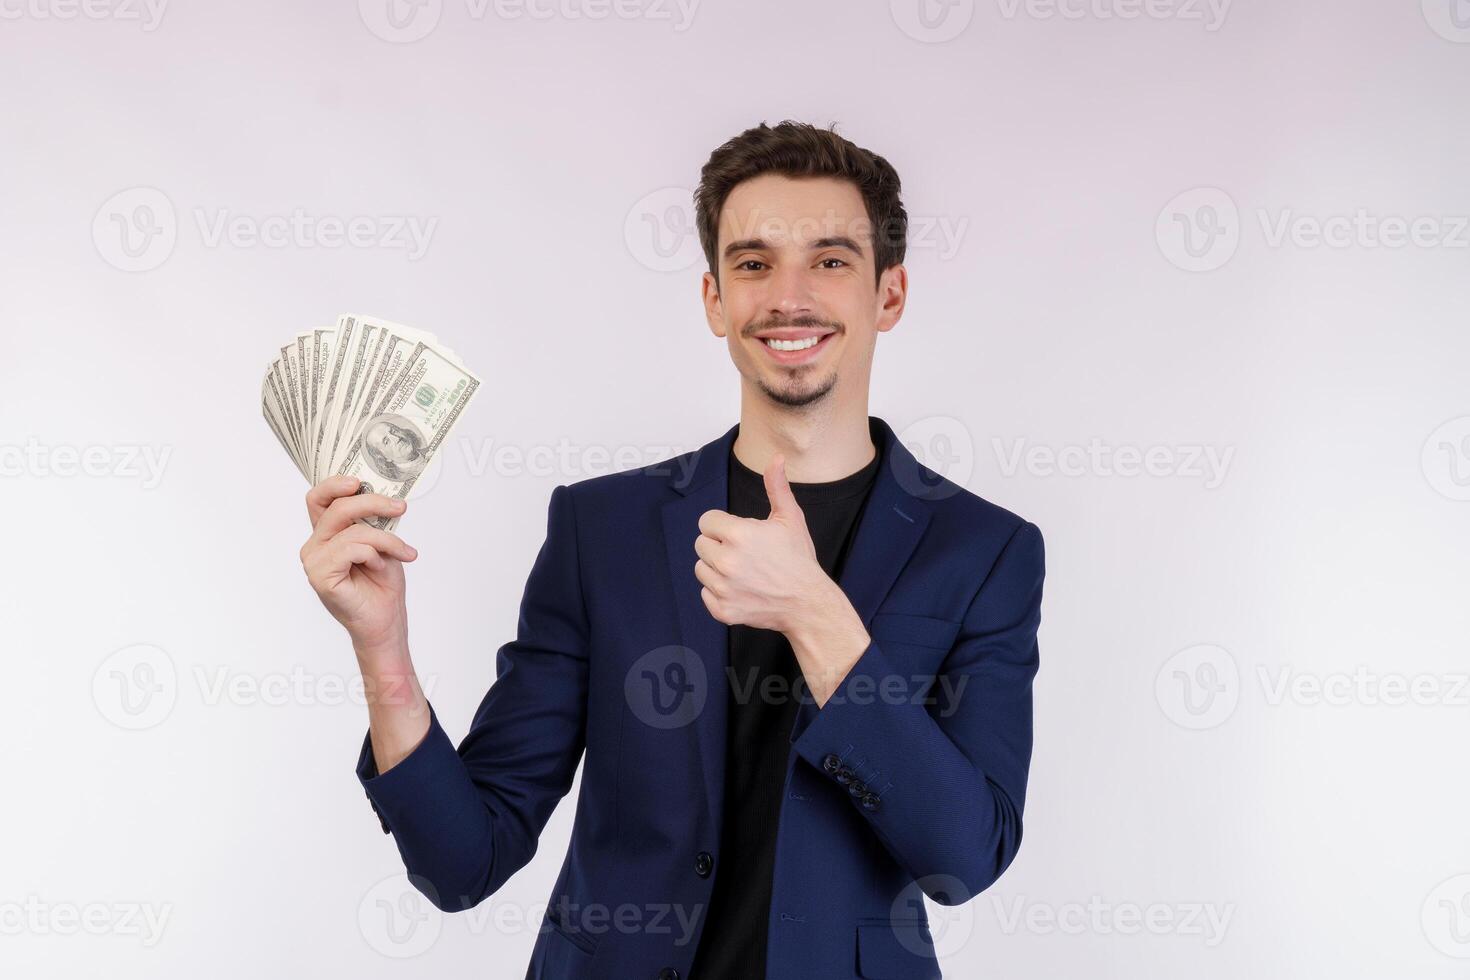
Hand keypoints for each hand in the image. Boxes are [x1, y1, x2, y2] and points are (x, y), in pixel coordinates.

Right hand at [299, 474, 417, 654]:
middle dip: (372, 502)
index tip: (360, 481)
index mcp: (325, 534)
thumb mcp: (381, 542)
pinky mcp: (321, 576)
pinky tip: (380, 567)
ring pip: (352, 530)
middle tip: (400, 507)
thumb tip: (382, 495)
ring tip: (403, 553)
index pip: (318, 499)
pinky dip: (375, 554)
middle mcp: (315, 545)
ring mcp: (314, 561)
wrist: (385, 621)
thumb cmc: (381, 584)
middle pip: (337, 508)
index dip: (334, 484)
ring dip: (386, 540)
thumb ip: (372, 521)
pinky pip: (352, 549)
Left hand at [695, 453, 872, 705]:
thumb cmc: (799, 559)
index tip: (740, 533)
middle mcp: (726, 561)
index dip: (722, 525)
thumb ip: (776, 486)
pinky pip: (705, 593)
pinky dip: (719, 592)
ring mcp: (723, 588)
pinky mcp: (723, 610)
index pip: (706, 521)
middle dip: (718, 545)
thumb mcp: (790, 518)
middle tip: (744, 553)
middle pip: (700, 544)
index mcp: (738, 534)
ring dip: (716, 568)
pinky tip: (741, 589)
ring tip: (743, 571)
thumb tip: (775, 458)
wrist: (808, 603)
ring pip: (701, 569)